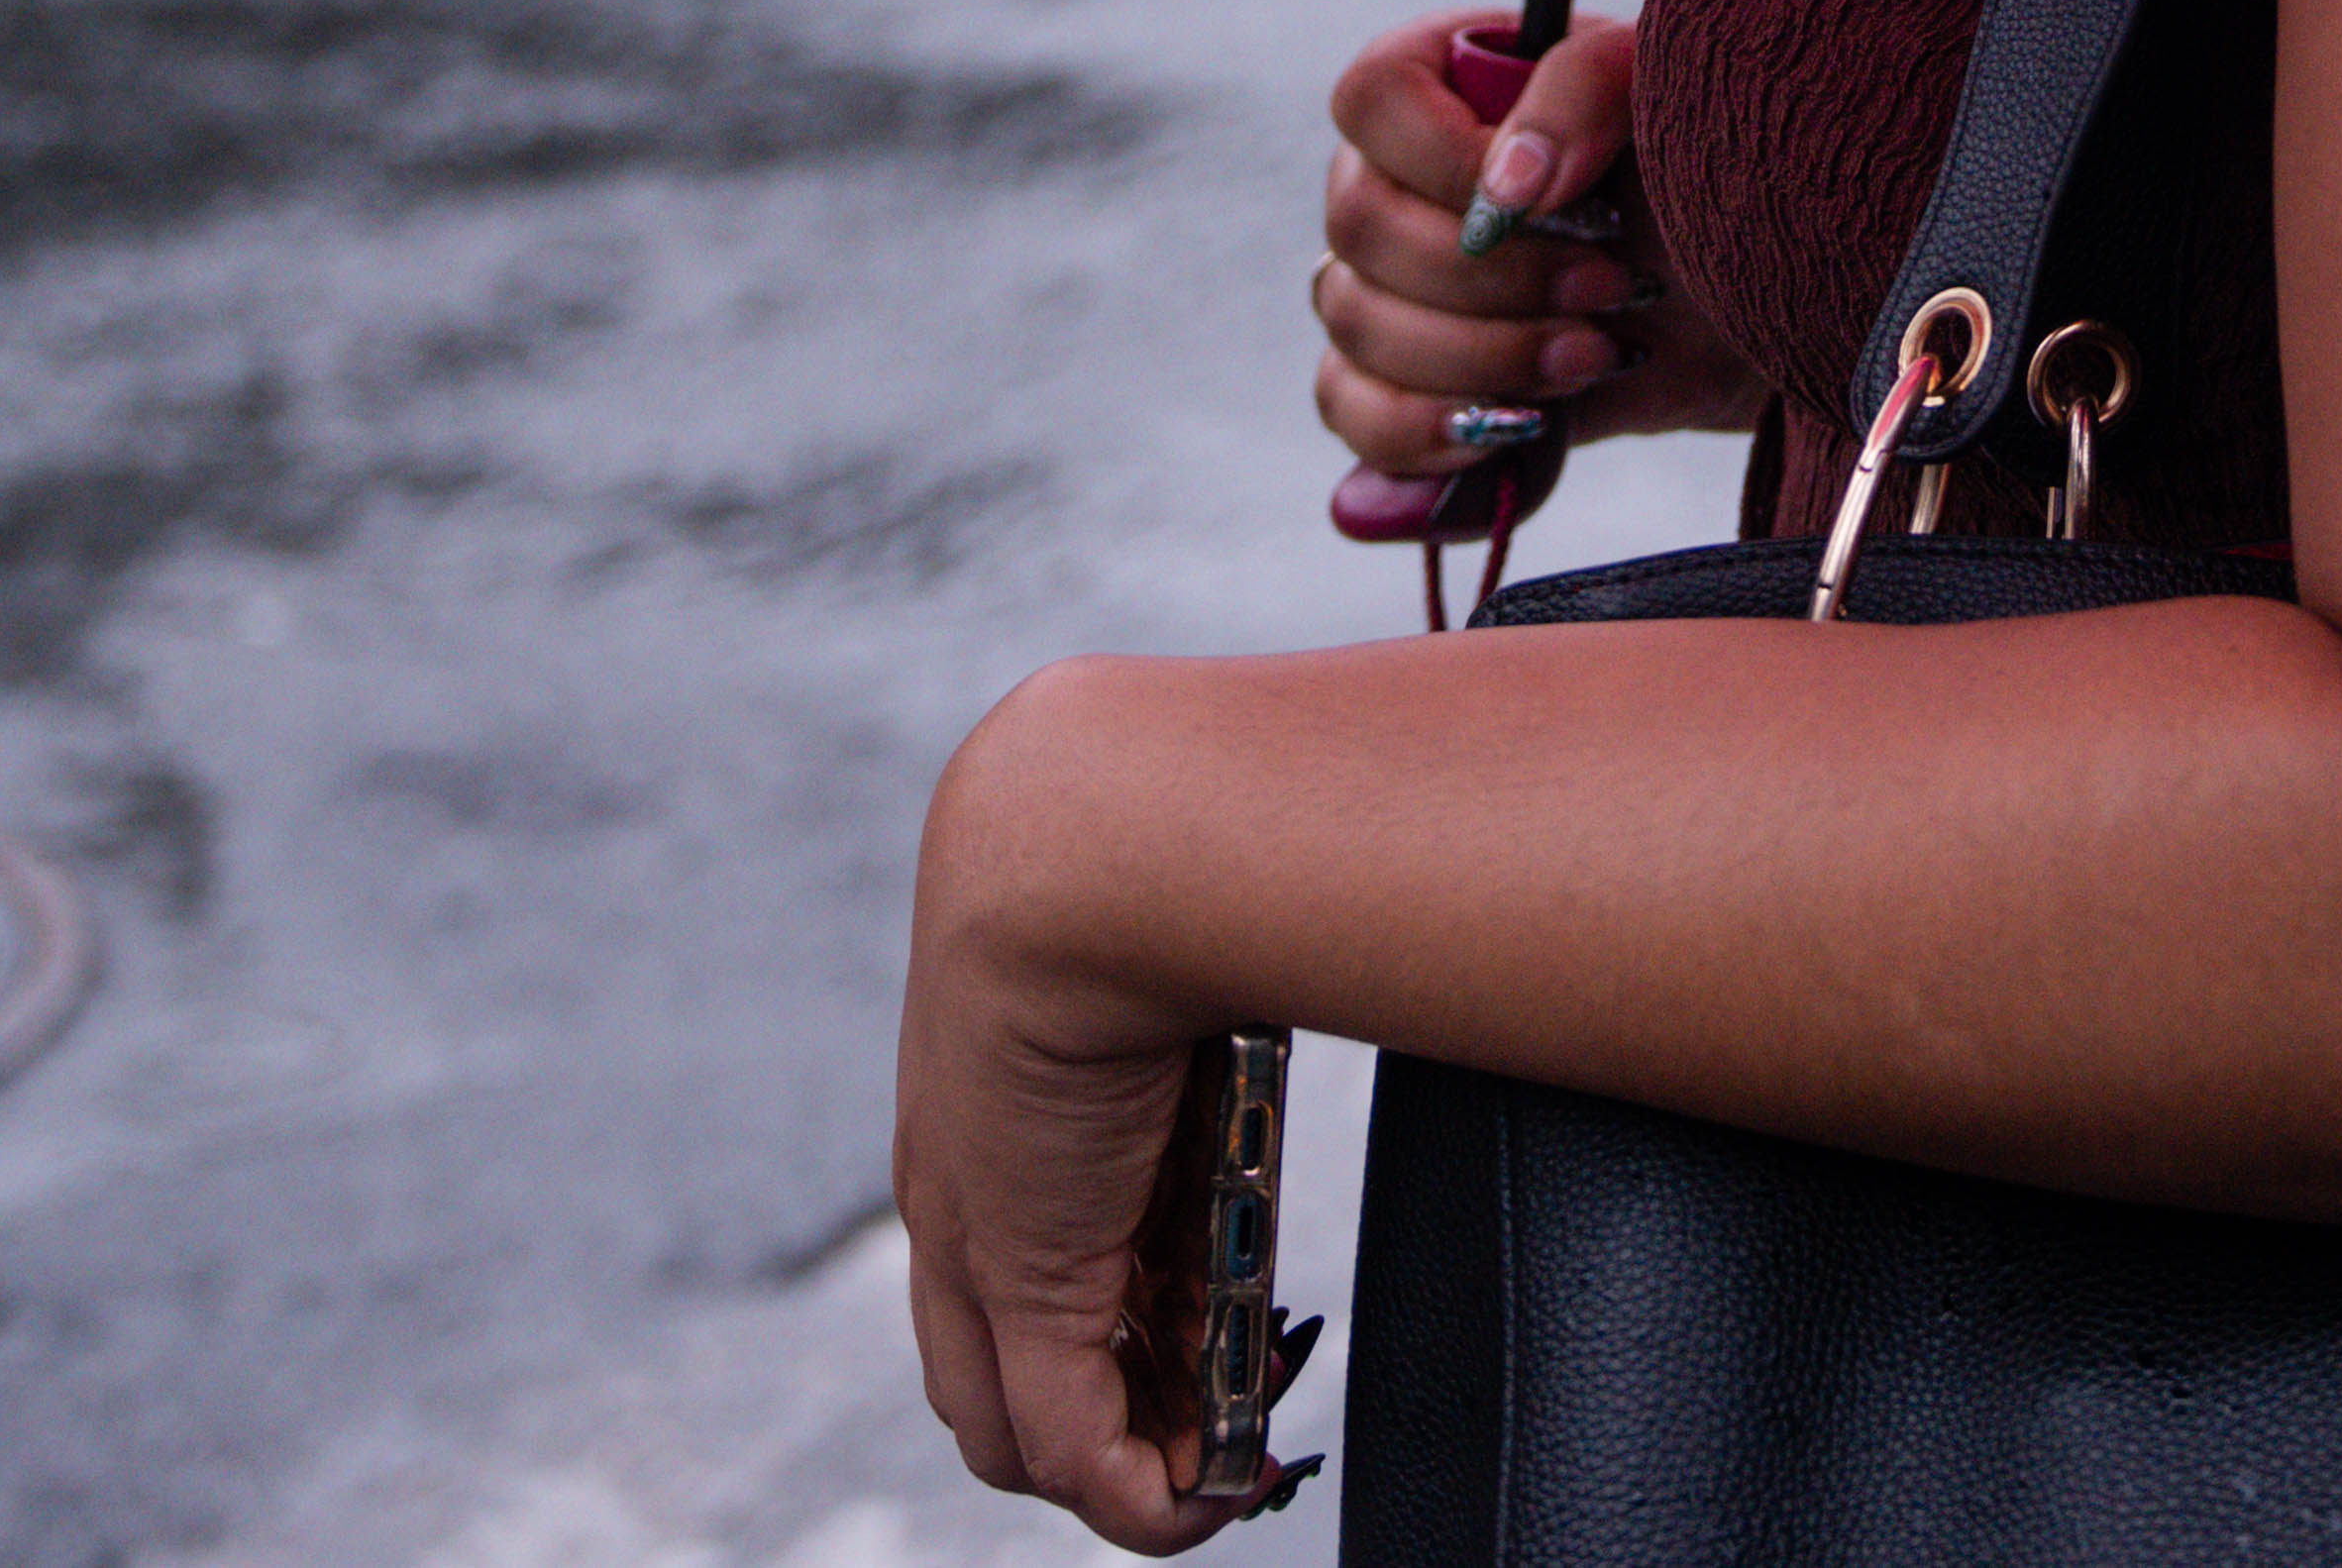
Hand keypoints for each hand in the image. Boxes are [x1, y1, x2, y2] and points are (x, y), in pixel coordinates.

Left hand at [896, 680, 1230, 1550]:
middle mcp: (970, 1198)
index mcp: (1006, 1122)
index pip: (1018, 1281)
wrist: (1087, 842)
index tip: (1221, 1356)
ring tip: (1234, 1471)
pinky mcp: (1021, 1276)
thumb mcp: (1186, 938)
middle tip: (1228, 1441)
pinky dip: (1143, 1500)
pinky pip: (1068, 1445)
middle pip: (998, 1385)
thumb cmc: (1153, 853)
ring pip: (1018, 1433)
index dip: (1118, 1344)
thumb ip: (1251, 956)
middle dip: (1121, 1431)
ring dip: (1134, 1474)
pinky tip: (1215, 1492)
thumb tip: (1372, 885)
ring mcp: (981, 1245)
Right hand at [1314, 7, 1755, 531]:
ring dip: (1485, 357)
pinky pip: (1355, 413)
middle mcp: (1392, 174)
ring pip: (1359, 328)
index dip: (1445, 161)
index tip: (1553, 203)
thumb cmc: (1705, 168)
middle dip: (1496, 277)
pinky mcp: (1399, 380)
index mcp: (1441, 77)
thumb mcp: (1665, 94)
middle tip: (1613, 286)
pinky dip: (1425, 432)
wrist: (1756, 293)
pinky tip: (1521, 427)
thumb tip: (1502, 188)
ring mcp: (1383, 281)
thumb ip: (1581, 94)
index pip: (1371, 99)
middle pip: (1359, 226)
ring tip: (1599, 354)